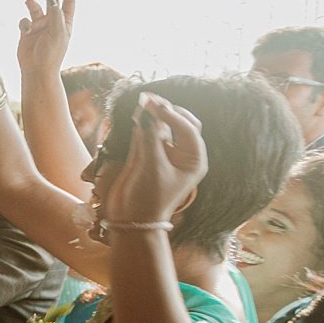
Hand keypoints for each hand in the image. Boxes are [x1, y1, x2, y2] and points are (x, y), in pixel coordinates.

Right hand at [17, 0, 75, 77]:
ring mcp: (40, 27)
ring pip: (35, 9)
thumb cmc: (51, 54)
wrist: (36, 70)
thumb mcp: (57, 33)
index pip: (68, 1)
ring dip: (32, 4)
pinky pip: (24, 21)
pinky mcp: (27, 32)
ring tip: (29, 1)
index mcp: (65, 23)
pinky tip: (25, 31)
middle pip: (51, 1)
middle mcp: (53, 23)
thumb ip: (55, 14)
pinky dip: (23, 22)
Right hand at [99, 92, 206, 227]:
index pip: (188, 128)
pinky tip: (135, 115)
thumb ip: (148, 136)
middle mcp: (182, 155)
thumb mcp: (151, 166)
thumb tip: (144, 109)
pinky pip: (147, 135)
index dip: (171, 114)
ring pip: (162, 127)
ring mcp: (164, 155)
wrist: (130, 222)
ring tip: (141, 102)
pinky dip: (141, 125)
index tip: (153, 106)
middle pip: (180, 123)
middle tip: (149, 100)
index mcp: (193, 160)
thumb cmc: (148, 199)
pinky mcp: (146, 157)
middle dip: (166, 111)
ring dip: (152, 115)